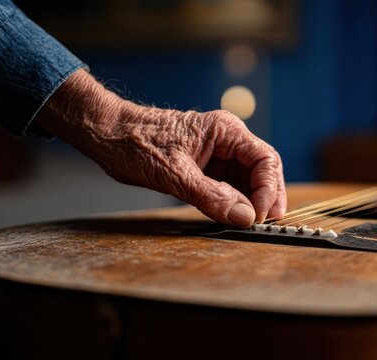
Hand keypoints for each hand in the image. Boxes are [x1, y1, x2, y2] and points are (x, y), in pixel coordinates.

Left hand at [35, 69, 285, 227]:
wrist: (108, 136)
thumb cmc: (136, 142)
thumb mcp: (174, 173)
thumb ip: (211, 196)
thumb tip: (244, 216)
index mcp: (226, 131)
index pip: (264, 159)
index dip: (267, 188)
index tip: (258, 215)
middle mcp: (227, 141)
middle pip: (262, 170)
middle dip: (266, 196)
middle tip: (264, 223)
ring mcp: (218, 155)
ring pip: (248, 180)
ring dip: (251, 202)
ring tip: (248, 223)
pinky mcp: (206, 169)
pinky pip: (229, 187)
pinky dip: (233, 203)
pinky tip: (231, 217)